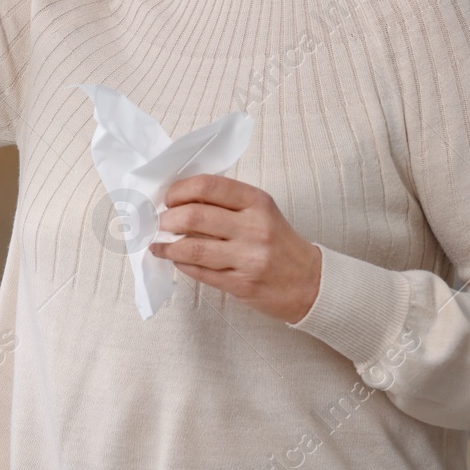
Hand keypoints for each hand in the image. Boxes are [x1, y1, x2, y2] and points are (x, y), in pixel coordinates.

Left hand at [149, 174, 321, 323]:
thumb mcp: (260, 212)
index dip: (179, 191)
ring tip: (158, 244)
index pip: (208, 186)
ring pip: (192, 248)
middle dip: (167, 219)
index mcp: (257, 202)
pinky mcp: (242, 283)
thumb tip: (180, 201)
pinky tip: (176, 260)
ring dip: (168, 246)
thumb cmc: (279, 244)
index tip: (168, 198)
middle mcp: (254, 227)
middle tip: (159, 222)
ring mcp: (248, 257)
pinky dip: (181, 265)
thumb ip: (226, 203)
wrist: (311, 282)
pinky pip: (200, 272)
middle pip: (194, 216)